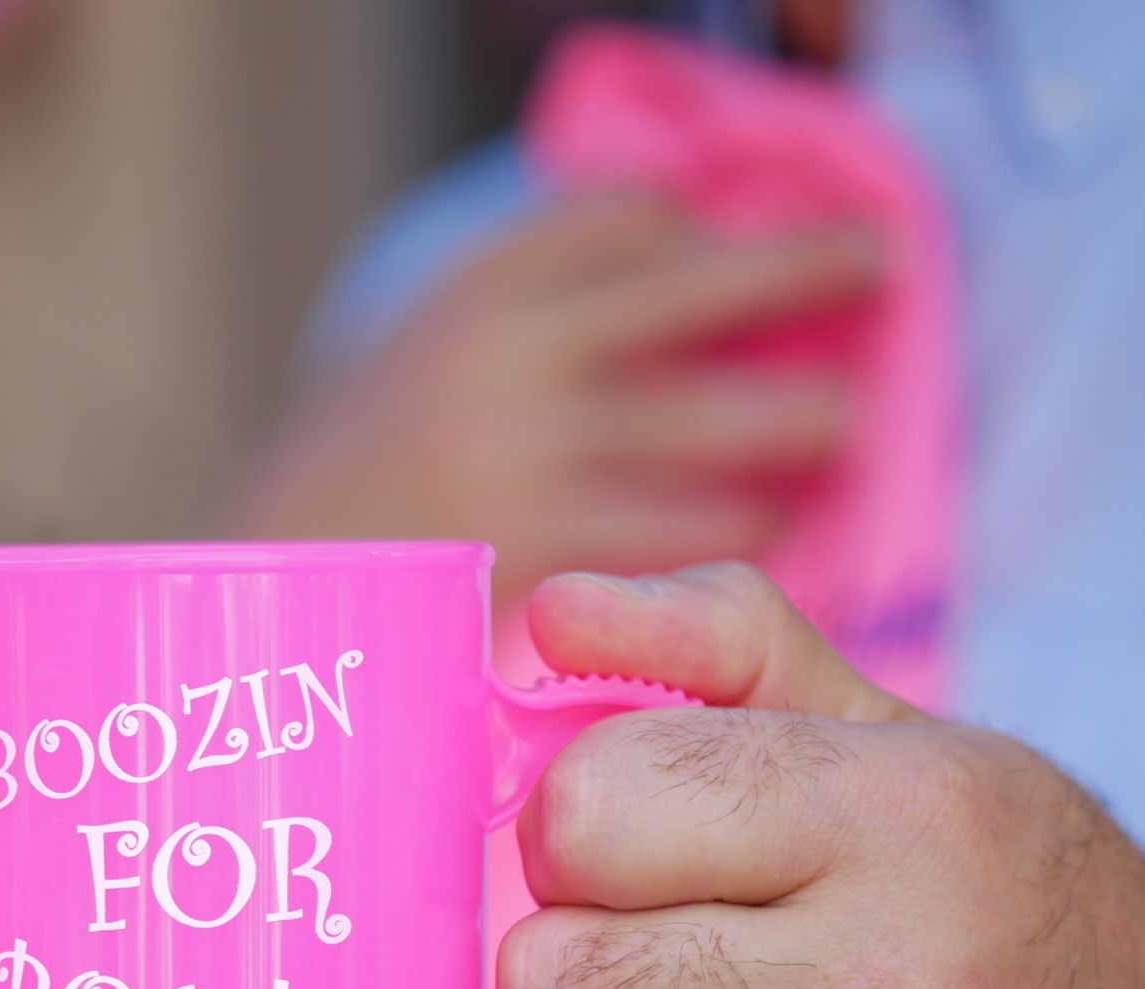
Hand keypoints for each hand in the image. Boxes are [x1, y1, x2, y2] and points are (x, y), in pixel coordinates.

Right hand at [227, 196, 879, 604]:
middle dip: (799, 274)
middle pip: (692, 296)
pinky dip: (737, 521)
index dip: (702, 223)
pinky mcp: (550, 570)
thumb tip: (669, 235)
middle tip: (877, 263)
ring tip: (841, 422)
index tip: (750, 228)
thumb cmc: (353, 486)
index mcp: (469, 300)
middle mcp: (506, 367)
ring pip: (705, 427)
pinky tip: (763, 518)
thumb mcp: (418, 354)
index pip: (620, 221)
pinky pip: (679, 536)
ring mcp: (530, 470)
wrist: (266, 610)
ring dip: (793, 419)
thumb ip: (527, 300)